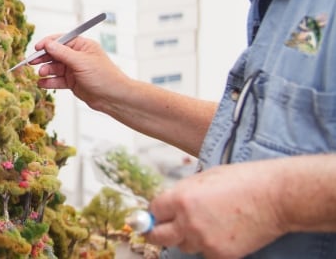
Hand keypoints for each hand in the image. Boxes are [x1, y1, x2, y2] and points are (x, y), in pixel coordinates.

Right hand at [34, 36, 130, 112]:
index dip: (47, 43)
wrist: (113, 98)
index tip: (36, 48)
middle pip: (55, 54)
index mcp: (82, 46)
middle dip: (43, 58)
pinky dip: (49, 81)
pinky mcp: (72, 82)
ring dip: (46, 70)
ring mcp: (74, 69)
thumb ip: (62, 53)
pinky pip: (57, 80)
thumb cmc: (104, 76)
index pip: (61, 40)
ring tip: (41, 74)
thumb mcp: (81, 62)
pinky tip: (42, 83)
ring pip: (55, 68)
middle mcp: (77, 56)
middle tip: (31, 62)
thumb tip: (48, 44)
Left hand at [146, 161, 285, 257]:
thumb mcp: (203, 178)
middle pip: (158, 236)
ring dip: (187, 238)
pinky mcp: (221, 254)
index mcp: (181, 198)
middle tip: (158, 230)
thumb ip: (182, 193)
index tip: (158, 213)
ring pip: (183, 245)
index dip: (156, 211)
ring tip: (206, 224)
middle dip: (156, 232)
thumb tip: (168, 204)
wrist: (275, 197)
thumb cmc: (243, 181)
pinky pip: (204, 254)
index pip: (154, 211)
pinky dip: (208, 247)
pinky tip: (222, 233)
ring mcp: (204, 241)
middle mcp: (188, 222)